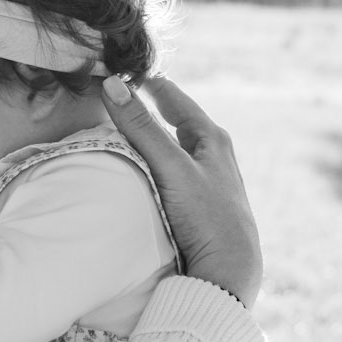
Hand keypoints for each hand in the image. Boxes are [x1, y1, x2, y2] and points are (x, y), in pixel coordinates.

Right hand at [103, 74, 262, 306]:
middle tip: (121, 93)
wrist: (229, 272)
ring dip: (152, 136)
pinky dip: (156, 162)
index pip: (173, 96)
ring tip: (127, 128)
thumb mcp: (171, 168)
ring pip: (175, 146)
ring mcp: (209, 180)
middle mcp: (214, 154)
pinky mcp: (202, 203)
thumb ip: (142, 128)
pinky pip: (173, 171)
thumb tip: (112, 85)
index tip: (120, 69)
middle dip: (149, 106)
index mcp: (212, 138)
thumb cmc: (207, 217)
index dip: (146, 81)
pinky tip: (145, 171)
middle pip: (176, 120)